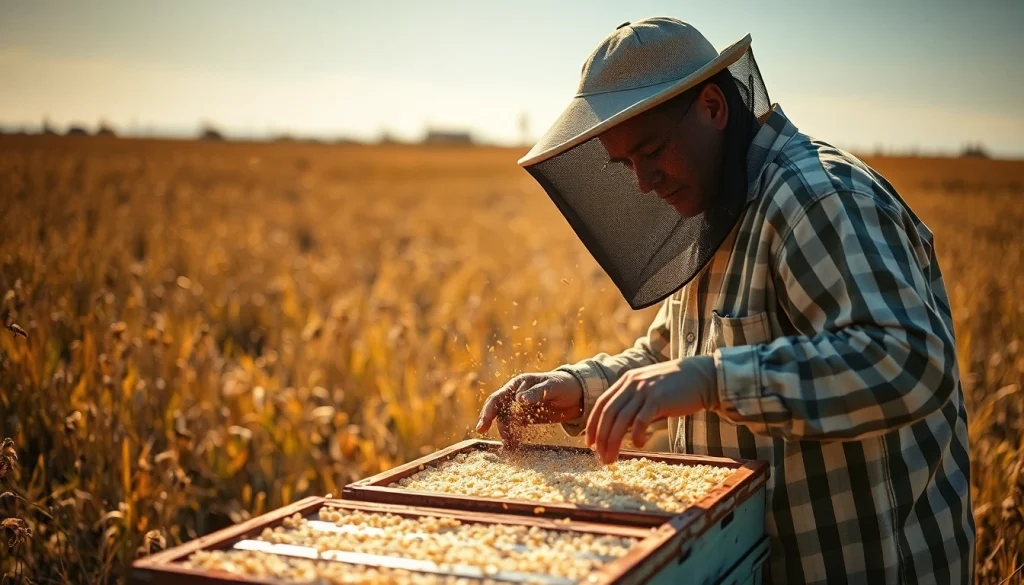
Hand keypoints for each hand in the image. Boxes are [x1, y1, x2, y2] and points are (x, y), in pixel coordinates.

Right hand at [476, 371, 583, 448]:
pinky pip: (517, 428)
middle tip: (492, 436)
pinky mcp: (528, 418)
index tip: (483, 426)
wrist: (578, 395)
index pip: (498, 398)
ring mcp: (521, 408)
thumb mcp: (551, 387)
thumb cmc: (564, 385)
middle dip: (493, 424)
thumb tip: (519, 399)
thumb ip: (535, 393)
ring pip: (507, 421)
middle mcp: (516, 395)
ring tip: (510, 447)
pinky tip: (514, 446)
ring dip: (506, 433)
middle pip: (499, 411)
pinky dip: (514, 436)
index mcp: (518, 384)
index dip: (488, 412)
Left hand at [586, 356, 717, 463]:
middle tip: (599, 456)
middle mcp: (632, 383)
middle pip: (608, 414)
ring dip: (614, 442)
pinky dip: (637, 435)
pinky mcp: (659, 399)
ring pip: (621, 420)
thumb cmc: (676, 387)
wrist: (702, 376)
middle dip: (601, 438)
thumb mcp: (648, 388)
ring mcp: (645, 390)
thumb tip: (620, 428)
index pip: (602, 404)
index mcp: (626, 381)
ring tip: (612, 458)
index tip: (589, 442)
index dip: (593, 424)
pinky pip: (641, 420)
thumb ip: (633, 401)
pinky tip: (639, 445)